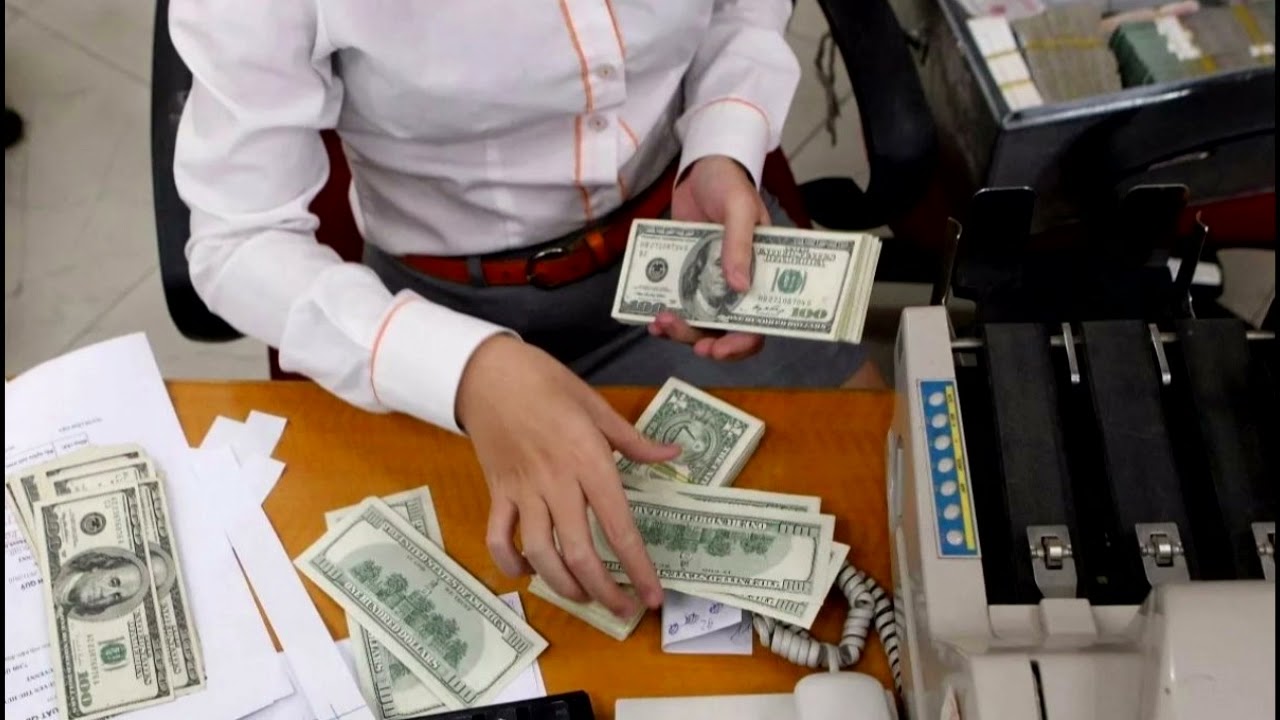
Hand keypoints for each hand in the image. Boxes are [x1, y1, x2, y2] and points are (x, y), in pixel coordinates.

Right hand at [455, 334, 678, 616]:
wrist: (487, 371)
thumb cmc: (546, 382)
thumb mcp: (596, 405)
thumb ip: (633, 441)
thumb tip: (672, 458)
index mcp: (588, 460)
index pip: (618, 526)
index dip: (637, 567)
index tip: (652, 597)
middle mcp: (556, 482)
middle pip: (580, 551)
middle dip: (604, 591)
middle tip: (623, 611)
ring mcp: (522, 491)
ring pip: (540, 553)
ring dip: (563, 586)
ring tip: (585, 597)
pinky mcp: (496, 492)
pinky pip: (499, 538)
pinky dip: (511, 563)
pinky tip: (528, 573)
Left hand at [652, 154, 768, 360]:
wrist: (700, 169)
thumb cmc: (729, 184)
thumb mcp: (739, 207)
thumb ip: (739, 243)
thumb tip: (739, 287)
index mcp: (762, 273)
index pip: (760, 321)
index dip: (742, 342)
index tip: (719, 350)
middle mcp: (738, 285)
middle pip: (728, 331)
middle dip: (705, 342)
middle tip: (683, 338)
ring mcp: (711, 283)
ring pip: (700, 324)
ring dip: (681, 331)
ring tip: (660, 323)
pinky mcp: (687, 277)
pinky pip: (680, 307)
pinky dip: (666, 319)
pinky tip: (650, 319)